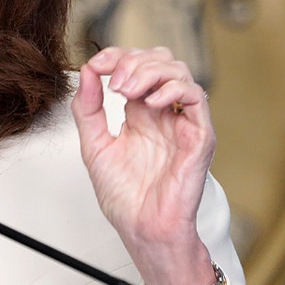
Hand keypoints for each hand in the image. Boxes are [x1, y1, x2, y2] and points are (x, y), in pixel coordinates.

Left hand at [70, 46, 215, 284]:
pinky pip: (197, 97)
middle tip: (113, 81)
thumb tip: (84, 72)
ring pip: (178, 71)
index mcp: (140, 113)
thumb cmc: (125, 197)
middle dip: (134, 61)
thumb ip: (88, 108)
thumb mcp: (94, 144)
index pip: (136, 65)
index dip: (116, 56)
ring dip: (149, 72)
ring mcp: (182, 122)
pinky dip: (173, 90)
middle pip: (160, 60)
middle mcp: (163, 113)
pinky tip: (151, 103)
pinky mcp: (199, 135)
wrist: (142, 228)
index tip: (95, 65)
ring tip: (126, 91)